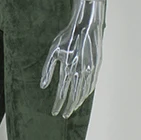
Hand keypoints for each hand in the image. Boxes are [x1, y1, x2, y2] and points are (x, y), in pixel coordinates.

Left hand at [40, 0, 106, 118]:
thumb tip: (43, 86)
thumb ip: (48, 70)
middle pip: (73, 96)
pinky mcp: (97, 66)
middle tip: (63, 115)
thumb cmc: (67, 36)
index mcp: (68, 68)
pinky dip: (86, 93)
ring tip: (71, 109)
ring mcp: (90, 70)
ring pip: (83, 92)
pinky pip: (91, 85)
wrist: (86, 24)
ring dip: (77, 102)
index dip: (58, 104)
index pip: (62, 93)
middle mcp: (79, 71)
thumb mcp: (53, 51)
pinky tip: (83, 97)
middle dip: (67, 107)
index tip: (54, 112)